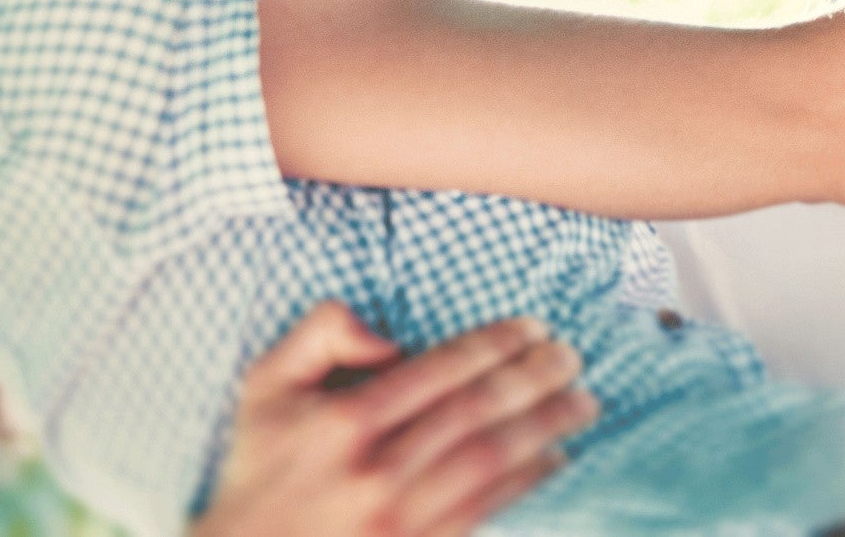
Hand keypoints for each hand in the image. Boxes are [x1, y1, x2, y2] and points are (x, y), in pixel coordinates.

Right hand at [192, 302, 598, 536]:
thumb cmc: (260, 468)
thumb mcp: (266, 386)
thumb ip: (319, 334)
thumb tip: (387, 336)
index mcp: (343, 423)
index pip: (440, 370)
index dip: (494, 344)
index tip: (532, 326)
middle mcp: (376, 472)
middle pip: (477, 413)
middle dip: (534, 378)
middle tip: (571, 356)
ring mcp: (399, 520)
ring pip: (492, 462)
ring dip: (546, 427)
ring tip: (583, 402)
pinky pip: (486, 511)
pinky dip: (529, 482)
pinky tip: (557, 458)